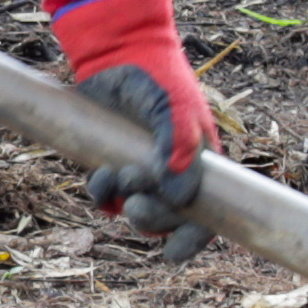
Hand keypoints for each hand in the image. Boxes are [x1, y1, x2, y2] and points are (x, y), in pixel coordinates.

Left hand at [49, 0, 215, 246]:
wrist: (118, 54)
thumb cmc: (158, 80)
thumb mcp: (177, 108)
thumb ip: (180, 147)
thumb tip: (181, 197)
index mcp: (200, 166)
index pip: (206, 217)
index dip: (193, 240)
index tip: (174, 253)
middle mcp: (172, 175)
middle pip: (167, 222)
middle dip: (153, 222)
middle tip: (138, 205)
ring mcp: (140, 172)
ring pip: (135, 212)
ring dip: (125, 205)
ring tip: (119, 175)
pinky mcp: (110, 165)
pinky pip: (106, 197)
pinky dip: (102, 193)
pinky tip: (101, 174)